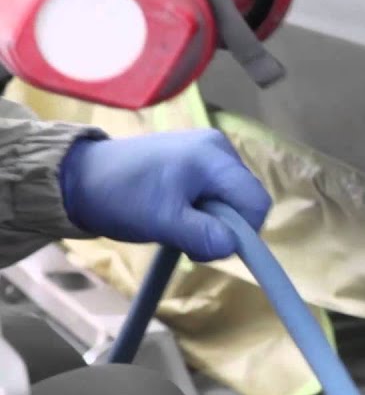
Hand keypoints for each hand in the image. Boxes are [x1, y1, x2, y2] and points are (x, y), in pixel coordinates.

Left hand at [59, 130, 271, 261]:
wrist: (78, 176)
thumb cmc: (120, 196)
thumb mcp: (161, 222)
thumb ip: (202, 235)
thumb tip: (232, 247)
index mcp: (215, 158)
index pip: (256, 202)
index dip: (243, 232)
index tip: (209, 247)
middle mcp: (219, 147)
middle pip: (246, 199)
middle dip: (224, 225)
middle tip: (187, 235)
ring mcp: (208, 149)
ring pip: (232, 197)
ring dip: (212, 218)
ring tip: (177, 221)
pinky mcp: (196, 156)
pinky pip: (216, 189)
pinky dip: (202, 207)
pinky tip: (176, 209)